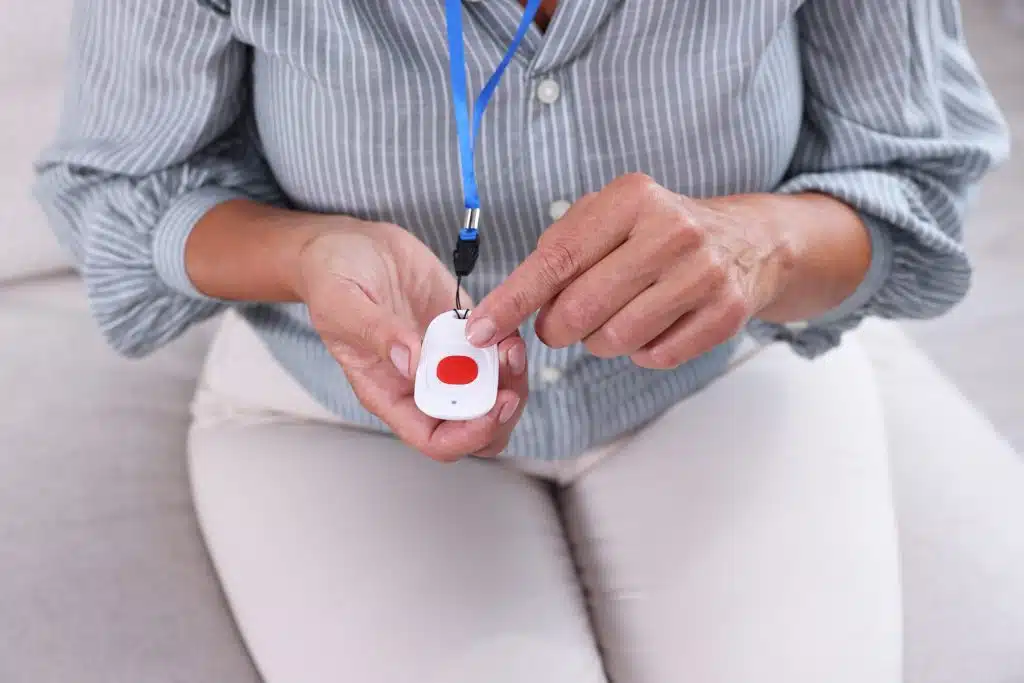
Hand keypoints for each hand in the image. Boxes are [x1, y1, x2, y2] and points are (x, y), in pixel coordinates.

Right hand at [293, 218, 527, 460]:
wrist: (348, 244)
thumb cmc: (332, 278)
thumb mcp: (342, 302)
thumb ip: (376, 333)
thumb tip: (411, 363)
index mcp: (388, 392)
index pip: (435, 440)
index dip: (468, 435)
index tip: (490, 407)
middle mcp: (421, 383)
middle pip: (475, 424)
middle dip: (500, 407)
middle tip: (508, 372)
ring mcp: (445, 356)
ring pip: (493, 391)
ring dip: (511, 376)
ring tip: (511, 344)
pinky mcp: (461, 329)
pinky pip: (496, 351)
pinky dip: (509, 345)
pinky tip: (507, 324)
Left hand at [466, 173, 795, 368]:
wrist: (748, 240)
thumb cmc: (658, 231)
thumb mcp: (610, 216)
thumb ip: (561, 250)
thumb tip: (512, 304)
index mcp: (632, 198)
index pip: (556, 259)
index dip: (513, 300)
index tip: (481, 328)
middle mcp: (672, 231)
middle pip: (580, 308)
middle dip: (556, 328)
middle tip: (559, 325)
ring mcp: (704, 273)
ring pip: (615, 340)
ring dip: (599, 341)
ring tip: (614, 318)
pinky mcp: (725, 313)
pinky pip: (655, 356)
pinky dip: (641, 352)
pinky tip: (652, 325)